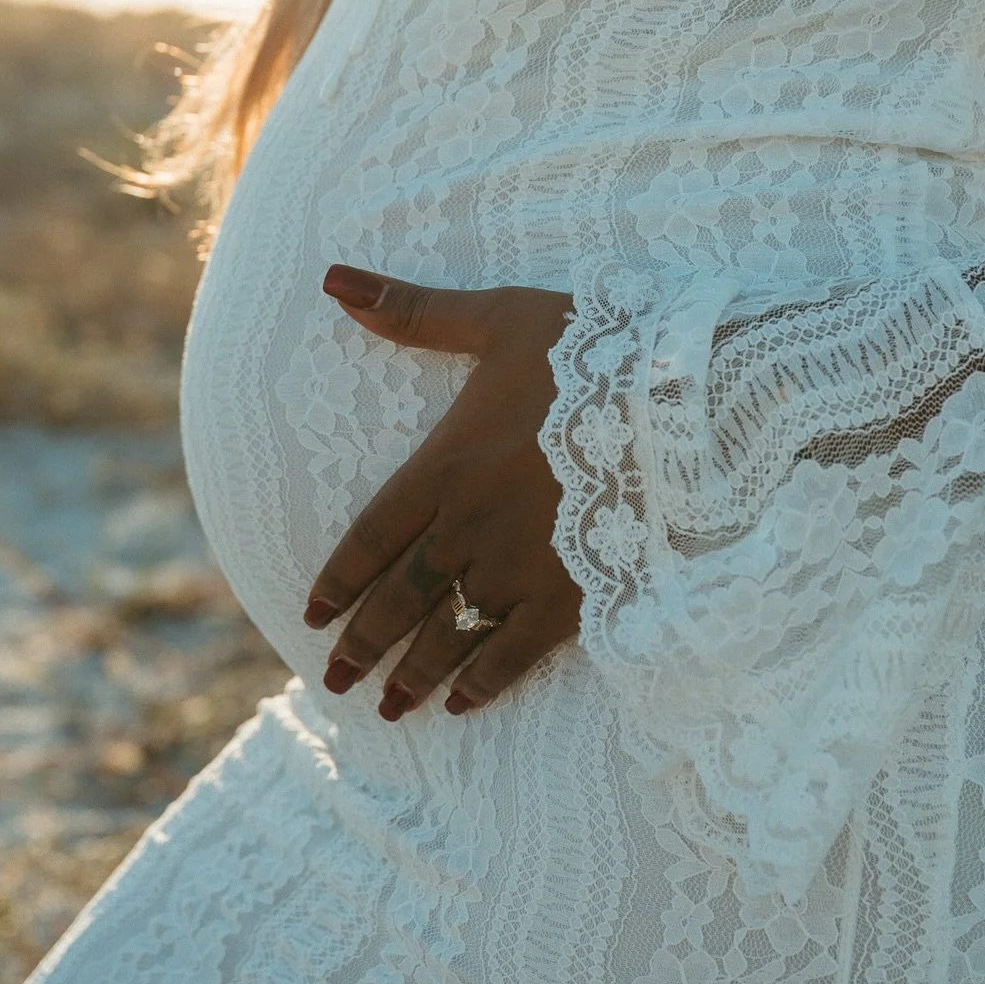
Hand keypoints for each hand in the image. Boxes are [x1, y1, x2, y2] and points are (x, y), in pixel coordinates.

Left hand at [303, 264, 579, 717]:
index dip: (338, 578)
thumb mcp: (497, 319)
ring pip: (449, 633)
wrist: (674, 396)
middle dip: (363, 642)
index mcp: (444, 466)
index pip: (371, 536)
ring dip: (414, 673)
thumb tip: (333, 277)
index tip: (310, 613)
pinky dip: (485, 682)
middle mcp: (469, 528)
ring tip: (389, 706)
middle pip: (400, 598)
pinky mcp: (571, 595)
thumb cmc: (587, 349)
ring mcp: (519, 567)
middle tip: (334, 679)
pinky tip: (464, 705)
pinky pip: (515, 653)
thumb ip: (412, 312)